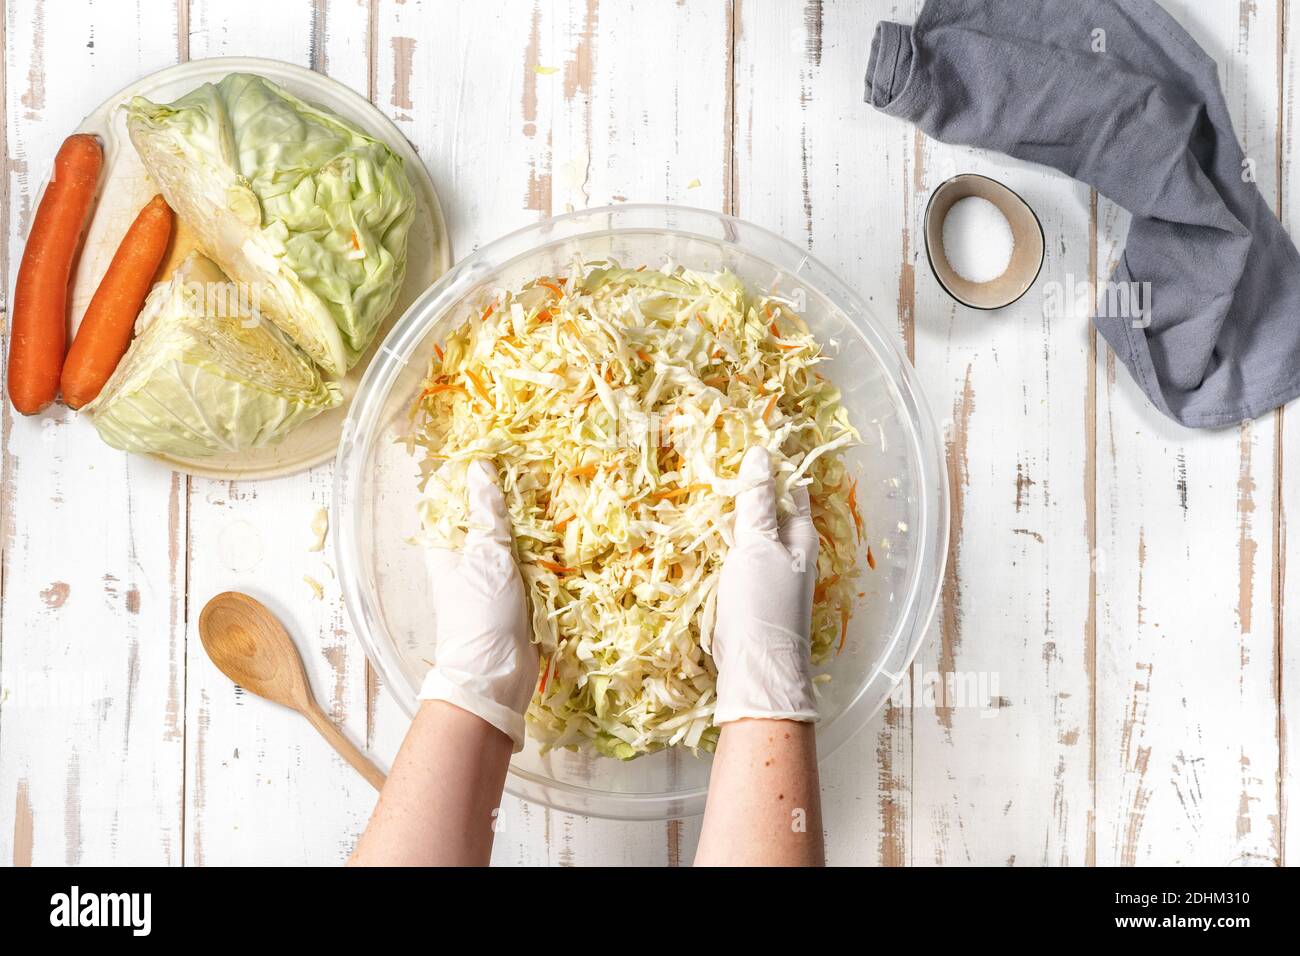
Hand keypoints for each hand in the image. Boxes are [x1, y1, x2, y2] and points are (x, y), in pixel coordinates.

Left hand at [419, 459, 536, 751]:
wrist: (495, 676)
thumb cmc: (481, 615)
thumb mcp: (486, 557)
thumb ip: (487, 513)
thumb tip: (480, 468)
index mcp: (445, 545)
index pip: (447, 497)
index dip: (464, 471)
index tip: (490, 447)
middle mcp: (464, 556)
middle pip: (479, 514)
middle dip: (502, 490)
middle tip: (529, 461)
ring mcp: (489, 574)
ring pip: (507, 535)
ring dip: (526, 517)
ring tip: (550, 486)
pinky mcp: (514, 592)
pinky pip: (526, 559)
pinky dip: (540, 544)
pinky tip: (560, 527)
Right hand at [712, 446, 818, 724]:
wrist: (756, 670)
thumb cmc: (761, 604)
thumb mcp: (757, 545)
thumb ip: (757, 502)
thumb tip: (761, 455)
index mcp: (801, 535)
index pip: (791, 487)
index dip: (771, 467)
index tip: (742, 446)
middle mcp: (791, 552)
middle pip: (771, 510)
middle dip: (748, 491)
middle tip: (714, 466)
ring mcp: (772, 574)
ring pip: (753, 535)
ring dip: (732, 519)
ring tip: (702, 495)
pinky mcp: (752, 593)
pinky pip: (739, 558)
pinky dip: (724, 545)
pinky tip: (703, 540)